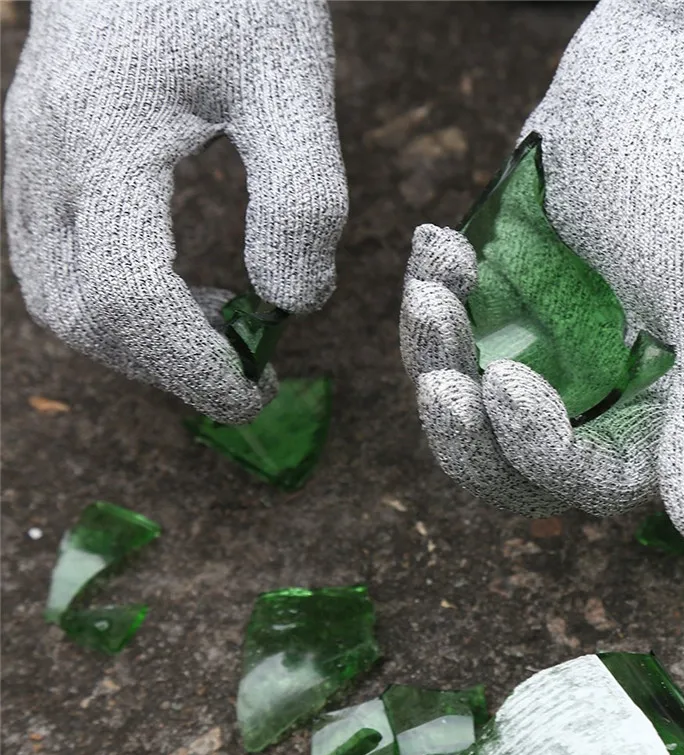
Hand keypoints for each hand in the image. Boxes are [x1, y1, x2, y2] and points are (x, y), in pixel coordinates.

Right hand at [4, 0, 346, 422]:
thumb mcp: (291, 81)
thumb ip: (300, 196)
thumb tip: (293, 302)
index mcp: (102, 138)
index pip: (128, 298)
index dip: (191, 366)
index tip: (256, 392)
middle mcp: (44, 158)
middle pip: (84, 316)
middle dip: (168, 368)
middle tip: (248, 375)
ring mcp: (28, 161)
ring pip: (62, 301)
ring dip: (142, 346)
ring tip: (222, 335)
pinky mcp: (40, 164)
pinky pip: (60, 267)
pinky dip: (120, 310)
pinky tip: (184, 297)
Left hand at [400, 0, 683, 551]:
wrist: (652, 80)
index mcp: (648, 413)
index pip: (580, 477)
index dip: (534, 450)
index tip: (501, 383)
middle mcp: (585, 394)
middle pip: (500, 460)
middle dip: (460, 425)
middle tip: (437, 376)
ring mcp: (532, 348)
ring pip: (458, 393)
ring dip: (432, 346)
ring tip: (434, 281)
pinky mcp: (493, 304)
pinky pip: (440, 328)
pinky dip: (430, 292)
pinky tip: (439, 245)